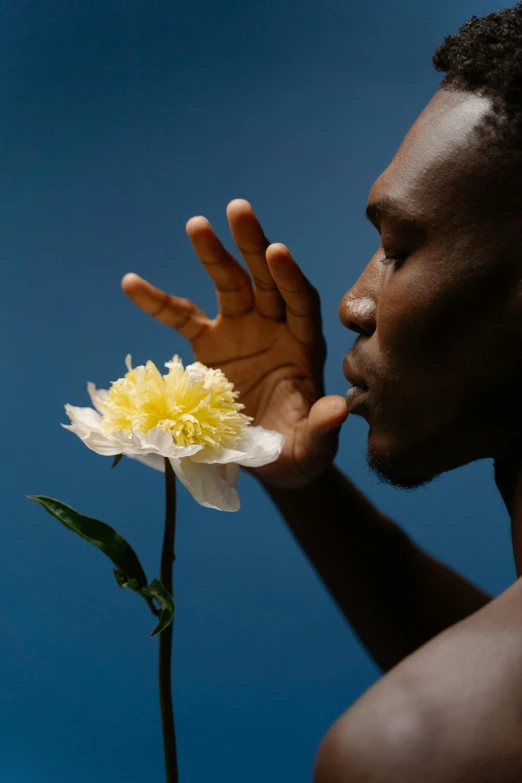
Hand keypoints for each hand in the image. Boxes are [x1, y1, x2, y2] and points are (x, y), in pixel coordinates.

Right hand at [121, 199, 347, 488]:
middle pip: (266, 280)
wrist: (267, 459)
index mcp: (304, 345)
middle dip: (253, 246)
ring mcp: (241, 331)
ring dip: (213, 255)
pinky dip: (158, 302)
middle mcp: (275, 328)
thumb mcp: (312, 447)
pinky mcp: (210, 345)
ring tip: (197, 224)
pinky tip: (131, 283)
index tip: (277, 252)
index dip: (290, 279)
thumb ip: (323, 428)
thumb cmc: (296, 452)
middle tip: (239, 209)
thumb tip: (340, 409)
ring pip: (229, 286)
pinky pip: (181, 318)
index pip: (300, 303)